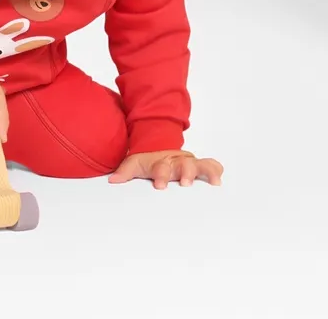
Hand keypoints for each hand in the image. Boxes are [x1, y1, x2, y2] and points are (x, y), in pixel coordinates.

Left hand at [108, 150, 223, 188]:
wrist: (159, 147)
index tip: (160, 185)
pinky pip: (212, 166)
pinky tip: (220, 182)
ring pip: (200, 164)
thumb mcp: (134, 164)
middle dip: (186, 173)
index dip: (161, 176)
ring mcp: (190, 163)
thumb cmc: (148, 161)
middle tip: (186, 183)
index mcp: (161, 162)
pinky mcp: (200, 166)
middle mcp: (177, 161)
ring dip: (206, 172)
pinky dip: (216, 172)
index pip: (161, 168)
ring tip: (213, 183)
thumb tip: (113, 180)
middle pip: (183, 165)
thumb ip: (125, 172)